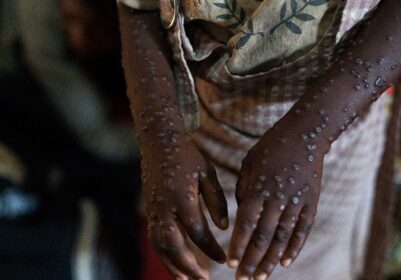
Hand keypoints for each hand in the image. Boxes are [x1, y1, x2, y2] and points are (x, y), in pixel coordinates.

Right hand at [142, 131, 228, 279]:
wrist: (159, 142)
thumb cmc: (187, 155)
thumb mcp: (208, 173)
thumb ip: (217, 200)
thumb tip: (224, 227)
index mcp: (183, 198)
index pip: (198, 233)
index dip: (211, 249)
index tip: (225, 260)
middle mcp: (165, 208)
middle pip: (174, 247)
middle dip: (189, 267)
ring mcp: (154, 210)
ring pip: (160, 246)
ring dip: (172, 265)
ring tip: (186, 279)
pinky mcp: (149, 209)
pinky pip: (154, 238)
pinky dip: (163, 254)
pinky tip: (173, 262)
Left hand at [228, 117, 328, 279]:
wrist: (305, 134)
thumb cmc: (271, 146)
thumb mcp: (249, 163)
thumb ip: (244, 190)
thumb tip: (242, 214)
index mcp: (258, 187)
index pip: (246, 223)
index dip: (238, 245)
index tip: (230, 264)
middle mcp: (276, 198)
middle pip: (263, 236)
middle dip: (251, 260)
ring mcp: (296, 201)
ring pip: (282, 237)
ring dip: (271, 260)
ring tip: (261, 277)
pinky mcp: (311, 202)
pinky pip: (302, 229)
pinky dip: (295, 247)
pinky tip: (286, 262)